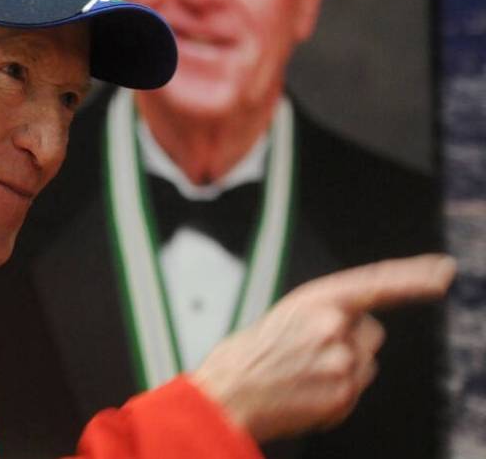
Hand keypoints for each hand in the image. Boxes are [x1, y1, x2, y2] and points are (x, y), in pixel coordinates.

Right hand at [190, 253, 455, 442]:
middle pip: (371, 330)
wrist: (228, 393)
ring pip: (365, 361)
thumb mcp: (286, 315)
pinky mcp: (344, 397)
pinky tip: (308, 389)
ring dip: (345, 366)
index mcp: (315, 301)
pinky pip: (357, 388)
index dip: (413, 275)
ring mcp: (341, 364)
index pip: (377, 282)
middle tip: (311, 350)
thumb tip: (359, 324)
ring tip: (305, 372)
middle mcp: (333, 328)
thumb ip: (326, 311)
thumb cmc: (250, 354)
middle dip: (351, 338)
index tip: (441, 271)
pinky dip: (338, 391)